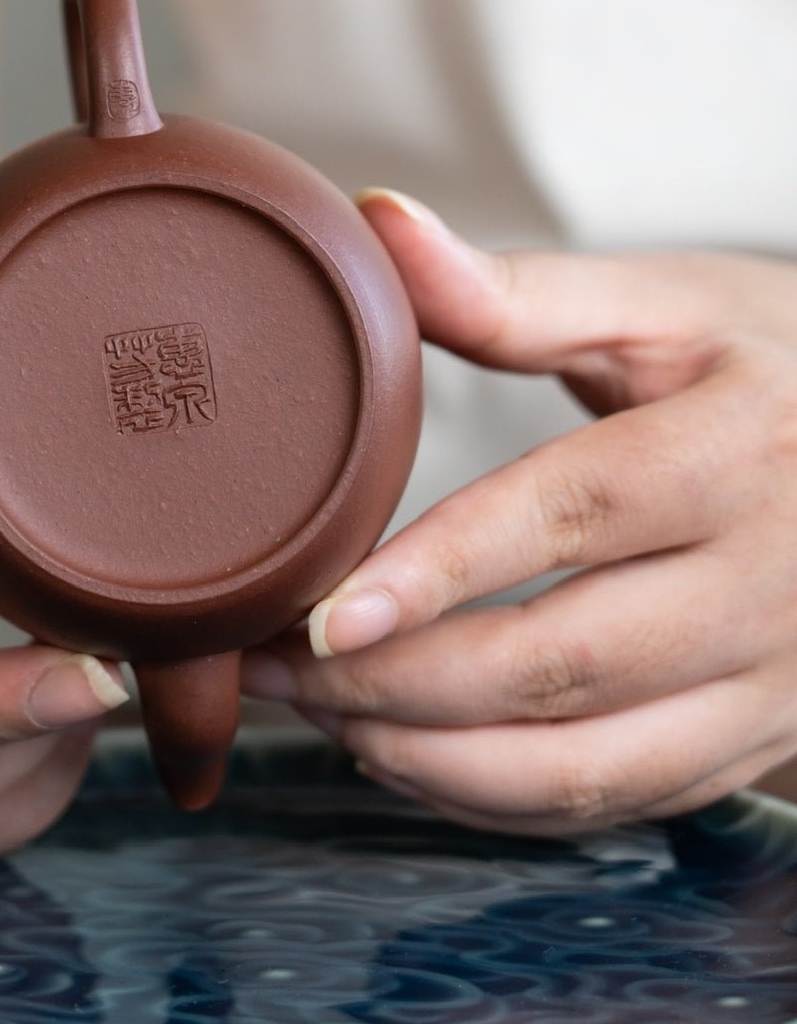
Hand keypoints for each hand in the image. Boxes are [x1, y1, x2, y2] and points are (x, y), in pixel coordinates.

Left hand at [243, 189, 796, 834]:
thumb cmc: (770, 363)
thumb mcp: (662, 306)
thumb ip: (513, 290)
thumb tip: (375, 223)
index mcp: (737, 447)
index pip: (570, 516)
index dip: (438, 571)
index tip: (319, 614)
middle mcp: (770, 579)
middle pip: (560, 663)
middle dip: (395, 683)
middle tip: (276, 666)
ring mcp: (774, 679)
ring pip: (584, 764)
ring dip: (431, 758)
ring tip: (318, 717)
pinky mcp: (760, 738)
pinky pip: (617, 800)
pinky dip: (497, 799)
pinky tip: (408, 756)